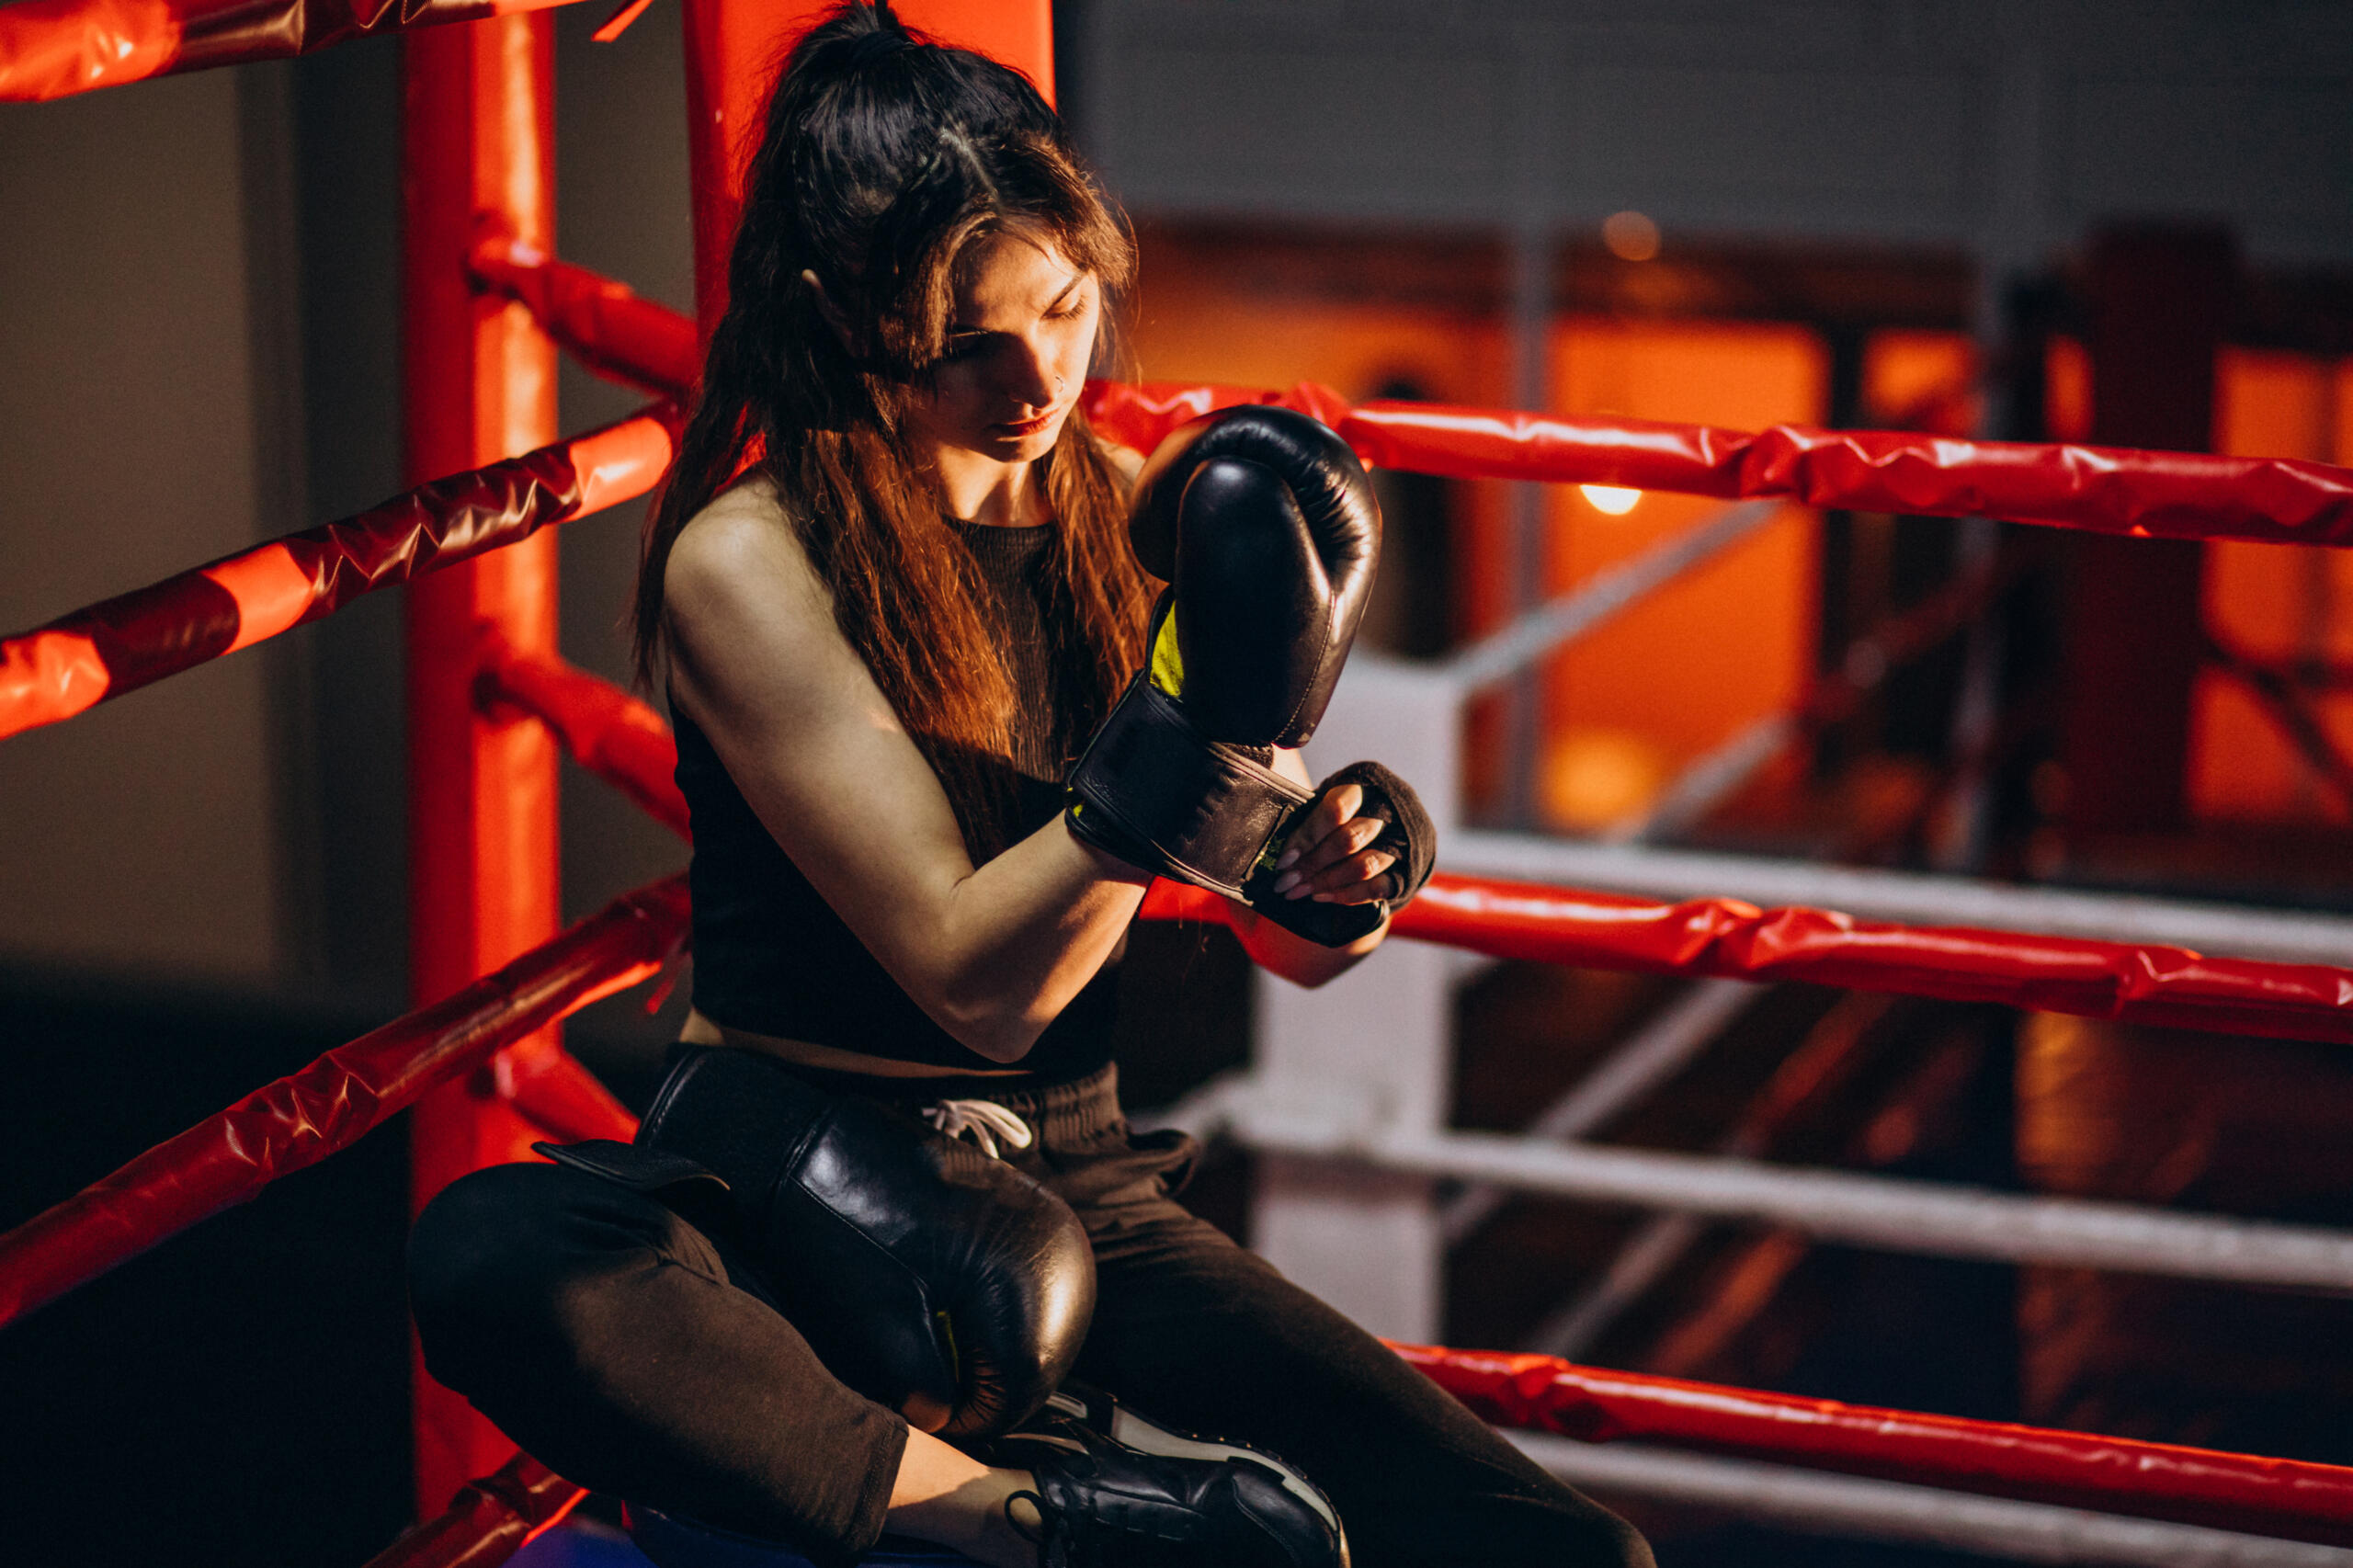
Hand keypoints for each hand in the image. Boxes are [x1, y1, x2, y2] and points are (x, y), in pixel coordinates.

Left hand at [1268, 783, 1398, 905]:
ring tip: (1299, 892)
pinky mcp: (1405, 871)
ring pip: (1363, 867)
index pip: (1336, 810)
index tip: (1283, 860)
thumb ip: (1309, 815)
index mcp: (1365, 786)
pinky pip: (1376, 888)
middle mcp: (1387, 812)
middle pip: (1349, 840)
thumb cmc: (1347, 813)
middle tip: (1285, 883)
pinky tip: (1321, 897)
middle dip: (1312, 865)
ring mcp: (1400, 843)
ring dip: (1326, 882)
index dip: (1307, 837)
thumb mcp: (1330, 799)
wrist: (1393, 827)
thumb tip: (1275, 845)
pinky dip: (1346, 895)